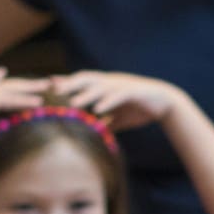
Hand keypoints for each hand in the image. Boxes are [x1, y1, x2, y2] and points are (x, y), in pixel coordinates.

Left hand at [47, 70, 183, 131]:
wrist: (165, 103)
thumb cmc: (140, 109)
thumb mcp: (119, 118)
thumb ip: (105, 123)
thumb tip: (94, 134)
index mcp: (105, 86)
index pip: (81, 82)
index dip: (65, 83)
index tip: (48, 86)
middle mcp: (111, 82)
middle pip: (86, 79)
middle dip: (70, 84)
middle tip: (53, 91)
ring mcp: (121, 86)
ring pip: (100, 87)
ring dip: (86, 94)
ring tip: (73, 103)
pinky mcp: (133, 92)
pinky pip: (117, 96)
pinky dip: (107, 102)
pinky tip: (98, 109)